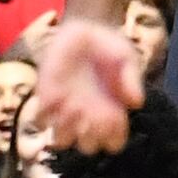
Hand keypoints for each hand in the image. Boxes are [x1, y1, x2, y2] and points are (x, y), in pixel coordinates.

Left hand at [33, 16, 143, 149]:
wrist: (84, 29)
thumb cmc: (109, 46)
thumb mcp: (127, 57)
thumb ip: (132, 78)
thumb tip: (136, 103)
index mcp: (112, 113)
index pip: (113, 143)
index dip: (113, 139)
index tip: (113, 121)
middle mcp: (89, 118)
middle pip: (87, 147)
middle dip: (89, 138)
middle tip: (91, 116)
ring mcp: (66, 110)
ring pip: (61, 141)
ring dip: (66, 130)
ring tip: (73, 107)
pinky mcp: (47, 97)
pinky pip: (41, 119)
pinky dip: (47, 114)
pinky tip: (58, 95)